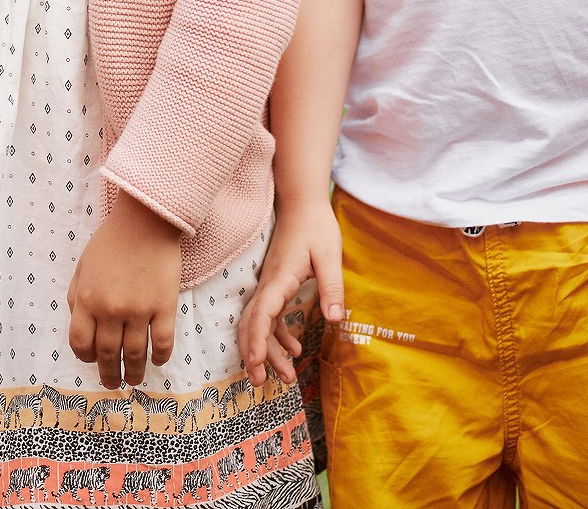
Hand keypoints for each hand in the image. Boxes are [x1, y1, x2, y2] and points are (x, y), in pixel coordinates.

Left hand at [67, 191, 182, 389]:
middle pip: (107, 354)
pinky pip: (162, 342)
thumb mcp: (82, 266)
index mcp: (87, 300)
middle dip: (109, 374)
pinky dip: (159, 357)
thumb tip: (78, 324)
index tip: (93, 361)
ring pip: (135, 354)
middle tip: (113, 384)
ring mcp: (139, 310)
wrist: (146, 220)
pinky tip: (157, 362)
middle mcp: (111, 310)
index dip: (85, 357)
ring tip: (134, 381)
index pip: (80, 343)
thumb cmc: (112, 241)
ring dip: (134, 372)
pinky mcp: (164, 306)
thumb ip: (76, 296)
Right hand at [238, 199, 343, 384]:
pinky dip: (277, 336)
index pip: (262, 314)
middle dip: (255, 355)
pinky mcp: (276, 285)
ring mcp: (270, 286)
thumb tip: (333, 320)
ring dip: (267, 351)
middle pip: (253, 325)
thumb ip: (332, 287)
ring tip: (284, 377)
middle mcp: (269, 285)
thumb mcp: (330, 256)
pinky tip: (295, 350)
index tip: (257, 364)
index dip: (257, 341)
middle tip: (262, 383)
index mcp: (280, 279)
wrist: (303, 204)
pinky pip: (270, 316)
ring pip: (259, 324)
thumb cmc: (317, 227)